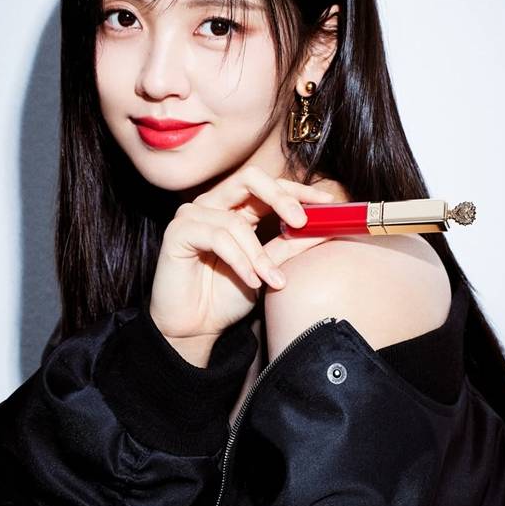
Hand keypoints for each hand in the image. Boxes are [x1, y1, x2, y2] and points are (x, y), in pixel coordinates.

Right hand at [149, 165, 336, 342]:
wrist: (195, 327)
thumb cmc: (226, 297)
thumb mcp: (268, 269)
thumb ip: (291, 246)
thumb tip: (325, 227)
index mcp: (236, 208)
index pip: (269, 185)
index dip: (298, 190)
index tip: (327, 204)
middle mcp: (214, 205)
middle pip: (250, 178)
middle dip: (281, 197)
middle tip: (301, 221)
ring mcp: (193, 215)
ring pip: (237, 221)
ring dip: (259, 255)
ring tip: (271, 280)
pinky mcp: (178, 231)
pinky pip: (217, 237)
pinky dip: (240, 261)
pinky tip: (250, 281)